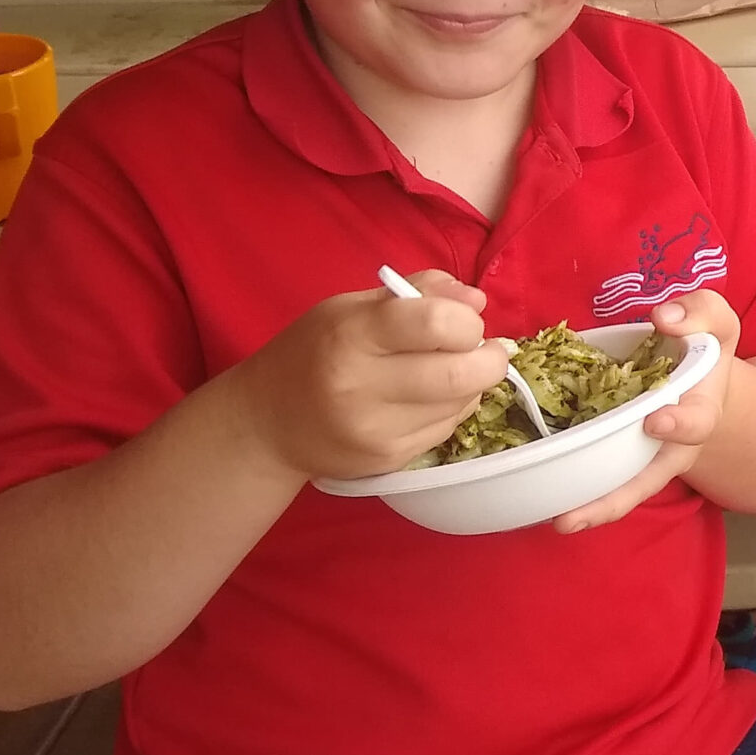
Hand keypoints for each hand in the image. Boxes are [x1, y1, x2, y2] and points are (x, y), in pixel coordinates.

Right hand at [232, 271, 505, 482]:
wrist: (267, 424)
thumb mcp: (354, 307)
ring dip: (470, 385)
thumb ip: (419, 294)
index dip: (467, 322)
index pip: (436, 324)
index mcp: (352, 335)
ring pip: (460, 404)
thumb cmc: (315, 352)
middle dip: (488, 359)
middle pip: (460, 374)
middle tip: (482, 349)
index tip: (464, 321)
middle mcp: (361, 387)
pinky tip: (427, 399)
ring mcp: (375, 431)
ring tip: (448, 370)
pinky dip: (451, 409)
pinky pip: (446, 429)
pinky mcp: (388, 461)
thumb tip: (477, 303)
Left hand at [552, 289, 741, 532]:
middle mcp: (669, 445)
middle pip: (647, 478)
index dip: (679, 425)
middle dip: (616, 497)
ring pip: (620, 490)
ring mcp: (639, 455)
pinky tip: (543, 505)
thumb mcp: (714, 321)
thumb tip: (664, 319)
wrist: (697, 377)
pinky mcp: (613, 453)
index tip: (656, 420)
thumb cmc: (702, 348)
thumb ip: (699, 312)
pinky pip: (596, 478)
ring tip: (560, 521)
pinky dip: (574, 493)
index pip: (696, 422)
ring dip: (590, 509)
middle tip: (580, 511)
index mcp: (699, 410)